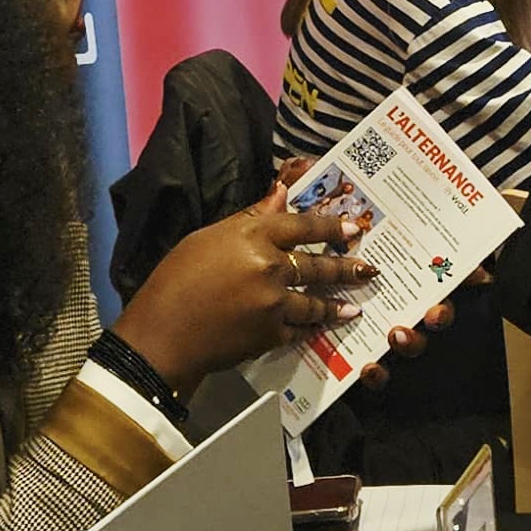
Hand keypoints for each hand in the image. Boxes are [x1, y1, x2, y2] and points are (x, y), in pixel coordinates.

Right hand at [114, 193, 375, 388]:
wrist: (163, 334)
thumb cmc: (175, 279)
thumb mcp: (207, 238)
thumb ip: (249, 219)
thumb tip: (281, 194)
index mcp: (253, 237)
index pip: (302, 226)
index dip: (330, 226)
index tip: (352, 228)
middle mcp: (270, 267)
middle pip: (317, 265)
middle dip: (346, 268)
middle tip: (368, 269)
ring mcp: (274, 304)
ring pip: (315, 303)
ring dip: (336, 305)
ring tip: (354, 308)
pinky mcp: (270, 336)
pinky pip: (298, 329)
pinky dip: (309, 329)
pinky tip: (319, 329)